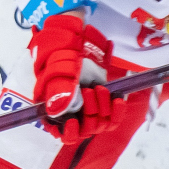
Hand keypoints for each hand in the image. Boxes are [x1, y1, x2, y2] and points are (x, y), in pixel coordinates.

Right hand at [29, 12, 120, 142]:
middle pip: (83, 130)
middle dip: (89, 114)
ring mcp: (86, 106)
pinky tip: (117, 100)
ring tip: (100, 89)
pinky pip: (112, 117)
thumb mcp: (56, 67)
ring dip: (102, 109)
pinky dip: (117, 111)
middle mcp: (69, 110)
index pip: (58, 132)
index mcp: (51, 106)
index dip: (68, 132)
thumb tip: (56, 111)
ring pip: (98, 124)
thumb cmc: (60, 50)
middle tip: (89, 92)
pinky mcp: (101, 101)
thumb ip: (58, 90)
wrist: (76, 36)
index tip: (74, 121)